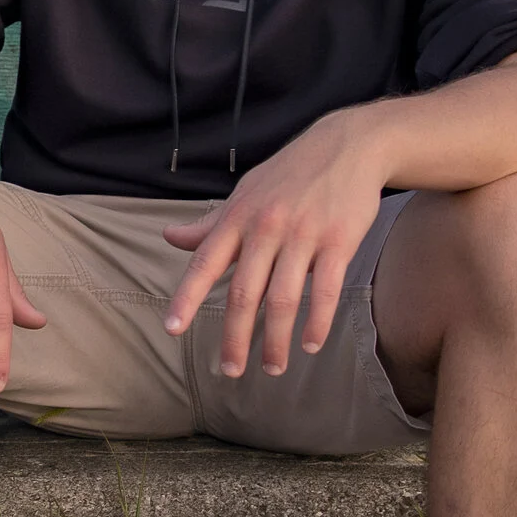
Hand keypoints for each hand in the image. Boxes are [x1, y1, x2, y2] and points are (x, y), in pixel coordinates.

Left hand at [160, 113, 388, 378]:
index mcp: (237, 218)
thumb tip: (169, 237)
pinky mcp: (339, 240)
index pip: (205, 263)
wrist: (347, 145)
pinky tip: (310, 344)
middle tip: (229, 370)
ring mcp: (302, 234)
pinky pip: (325, 289)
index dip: (186, 296)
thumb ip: (210, 224)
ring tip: (272, 368)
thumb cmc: (289, 174)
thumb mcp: (245, 193)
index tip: (172, 328)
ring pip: (284, 298)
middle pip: (245, 292)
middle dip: (235, 337)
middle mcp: (265, 227)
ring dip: (276, 340)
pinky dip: (317, 322)